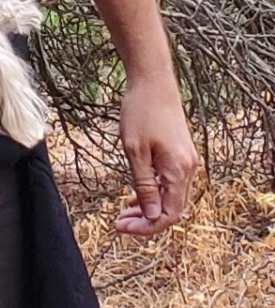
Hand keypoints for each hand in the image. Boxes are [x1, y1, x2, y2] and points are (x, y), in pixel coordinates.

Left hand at [115, 72, 198, 236]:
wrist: (153, 81)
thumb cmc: (141, 111)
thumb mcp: (135, 150)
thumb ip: (144, 184)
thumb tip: (151, 216)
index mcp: (178, 171)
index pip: (168, 215)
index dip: (145, 226)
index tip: (120, 227)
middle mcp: (188, 169)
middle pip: (172, 209)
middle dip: (146, 220)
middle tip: (119, 221)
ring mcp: (186, 161)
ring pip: (171, 196)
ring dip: (149, 207)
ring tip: (124, 210)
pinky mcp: (181, 153)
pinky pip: (170, 182)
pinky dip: (154, 192)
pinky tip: (135, 194)